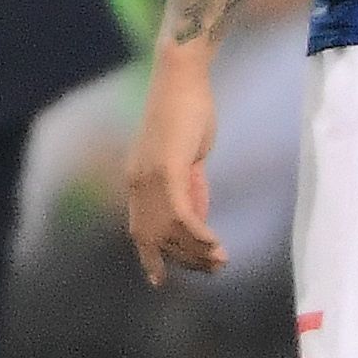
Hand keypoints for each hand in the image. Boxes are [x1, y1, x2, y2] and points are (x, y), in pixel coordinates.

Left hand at [126, 54, 226, 284]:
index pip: (140, 230)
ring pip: (169, 231)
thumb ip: (189, 185)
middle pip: (155, 237)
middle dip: (182, 259)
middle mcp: (137, 184)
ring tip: (220, 261)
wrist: (181, 77)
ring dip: (195, 250)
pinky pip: (181, 214)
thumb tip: (196, 214)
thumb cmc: (188, 109)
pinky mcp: (167, 170)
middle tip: (212, 270)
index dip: (149, 257)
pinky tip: (216, 243)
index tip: (160, 279)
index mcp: (138, 180)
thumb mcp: (188, 154)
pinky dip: (198, 233)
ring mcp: (149, 178)